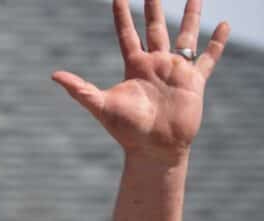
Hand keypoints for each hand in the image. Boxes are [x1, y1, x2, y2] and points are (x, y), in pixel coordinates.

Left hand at [52, 0, 228, 164]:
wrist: (154, 149)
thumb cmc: (126, 131)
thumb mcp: (101, 106)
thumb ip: (80, 89)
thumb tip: (54, 75)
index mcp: (134, 67)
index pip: (127, 34)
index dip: (123, 16)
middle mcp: (155, 65)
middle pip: (155, 29)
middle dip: (154, 8)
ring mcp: (175, 71)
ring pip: (185, 36)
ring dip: (191, 16)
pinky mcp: (194, 82)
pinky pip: (208, 58)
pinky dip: (216, 43)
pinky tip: (223, 25)